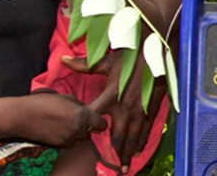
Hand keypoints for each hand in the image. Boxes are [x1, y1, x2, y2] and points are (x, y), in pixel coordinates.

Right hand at [15, 93, 105, 147]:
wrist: (23, 116)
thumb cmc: (43, 102)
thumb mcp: (64, 96)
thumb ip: (78, 104)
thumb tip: (85, 109)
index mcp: (82, 115)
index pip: (101, 123)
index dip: (99, 121)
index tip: (96, 119)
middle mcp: (78, 129)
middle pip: (89, 131)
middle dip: (85, 125)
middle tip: (74, 117)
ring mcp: (69, 138)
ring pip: (79, 137)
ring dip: (75, 131)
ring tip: (62, 122)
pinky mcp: (60, 145)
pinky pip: (69, 141)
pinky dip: (66, 137)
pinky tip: (56, 128)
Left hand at [62, 54, 164, 171]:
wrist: (155, 53)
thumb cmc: (129, 56)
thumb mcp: (106, 60)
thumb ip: (84, 65)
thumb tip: (62, 59)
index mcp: (111, 95)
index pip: (94, 116)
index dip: (87, 127)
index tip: (80, 136)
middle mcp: (124, 107)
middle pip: (116, 135)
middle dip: (112, 153)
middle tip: (110, 167)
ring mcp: (139, 111)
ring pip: (132, 138)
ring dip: (127, 153)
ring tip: (123, 168)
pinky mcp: (151, 110)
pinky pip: (145, 131)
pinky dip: (141, 143)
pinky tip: (137, 152)